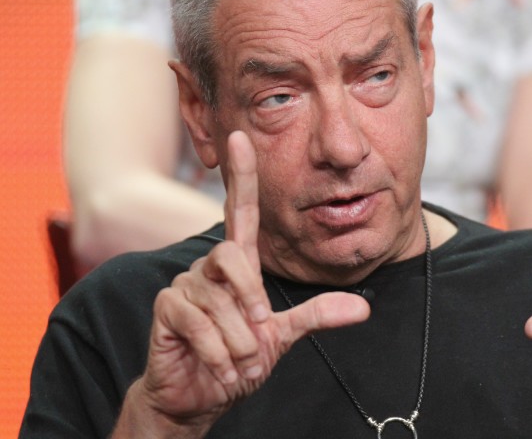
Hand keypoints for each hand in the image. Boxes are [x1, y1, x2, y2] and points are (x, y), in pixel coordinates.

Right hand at [118, 131, 369, 435]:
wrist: (204, 395)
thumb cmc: (240, 356)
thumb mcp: (283, 335)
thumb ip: (317, 315)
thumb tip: (364, 308)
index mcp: (239, 264)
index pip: (241, 210)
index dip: (242, 174)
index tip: (241, 138)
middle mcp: (210, 266)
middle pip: (231, 256)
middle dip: (251, 299)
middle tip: (259, 336)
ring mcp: (185, 284)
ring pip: (218, 298)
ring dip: (237, 339)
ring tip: (240, 360)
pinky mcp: (166, 308)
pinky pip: (195, 320)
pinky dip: (216, 351)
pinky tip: (221, 367)